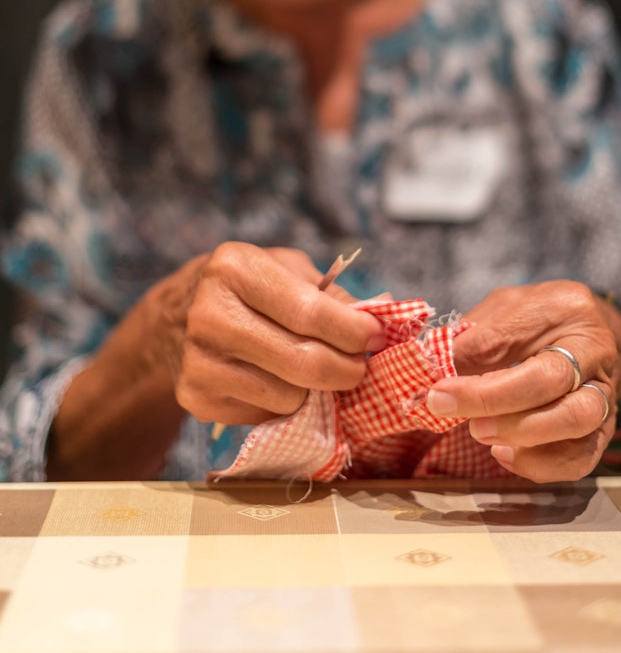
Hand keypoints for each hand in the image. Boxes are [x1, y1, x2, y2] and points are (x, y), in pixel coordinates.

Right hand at [173, 243, 385, 427]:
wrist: (177, 317)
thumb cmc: (248, 288)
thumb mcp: (287, 270)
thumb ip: (332, 295)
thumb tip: (380, 317)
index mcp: (235, 269)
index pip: (309, 312)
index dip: (353, 331)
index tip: (376, 337)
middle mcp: (209, 314)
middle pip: (303, 362)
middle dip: (346, 369)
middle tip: (359, 365)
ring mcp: (198, 360)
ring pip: (289, 397)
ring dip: (313, 390)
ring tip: (308, 367)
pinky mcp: (194, 398)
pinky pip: (265, 415)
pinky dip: (283, 404)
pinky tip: (274, 380)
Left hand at [426, 281, 620, 481]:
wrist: (586, 332)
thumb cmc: (535, 319)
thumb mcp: (501, 311)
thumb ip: (473, 339)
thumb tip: (432, 373)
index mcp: (566, 308)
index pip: (514, 339)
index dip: (472, 371)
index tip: (435, 392)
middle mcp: (596, 349)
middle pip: (552, 381)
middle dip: (496, 402)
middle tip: (454, 413)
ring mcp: (606, 391)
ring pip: (576, 420)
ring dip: (522, 435)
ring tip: (482, 435)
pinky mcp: (604, 428)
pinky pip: (582, 457)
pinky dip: (541, 465)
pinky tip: (505, 455)